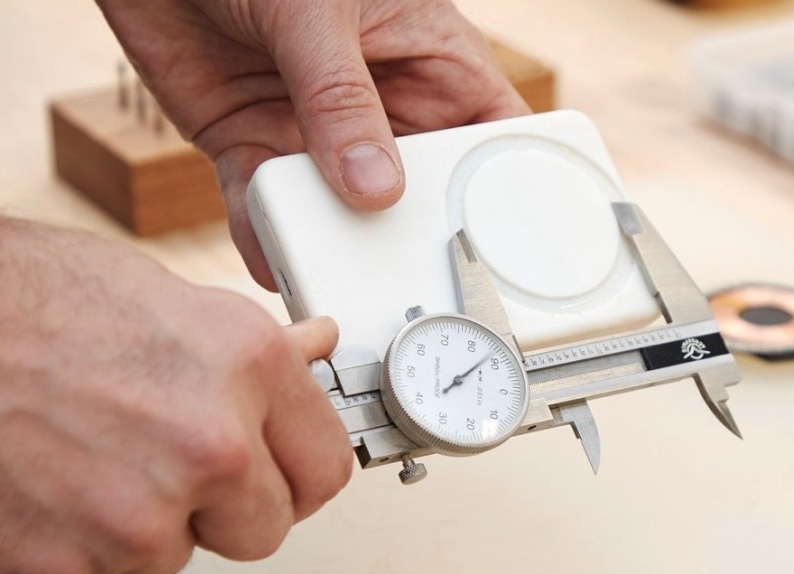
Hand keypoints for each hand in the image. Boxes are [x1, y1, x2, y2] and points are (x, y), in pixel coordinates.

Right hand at [0, 218, 351, 573]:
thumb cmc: (39, 298)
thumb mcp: (174, 302)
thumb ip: (258, 348)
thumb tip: (314, 350)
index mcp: (248, 371)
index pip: (326, 471)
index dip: (298, 473)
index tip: (279, 472)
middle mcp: (208, 446)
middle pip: (262, 530)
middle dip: (226, 506)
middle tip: (173, 459)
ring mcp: (136, 514)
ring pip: (175, 555)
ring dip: (146, 523)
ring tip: (95, 454)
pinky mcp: (64, 566)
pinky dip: (82, 546)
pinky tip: (55, 485)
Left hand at [95, 0, 531, 288]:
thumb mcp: (317, 12)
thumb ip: (342, 98)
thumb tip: (374, 190)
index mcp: (428, 63)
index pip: (488, 137)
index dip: (506, 193)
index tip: (506, 254)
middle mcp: (380, 107)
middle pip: (417, 194)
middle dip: (413, 240)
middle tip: (413, 291)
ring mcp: (317, 131)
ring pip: (340, 211)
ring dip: (336, 248)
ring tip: (339, 287)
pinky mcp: (252, 143)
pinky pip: (265, 203)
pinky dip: (265, 234)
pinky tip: (271, 260)